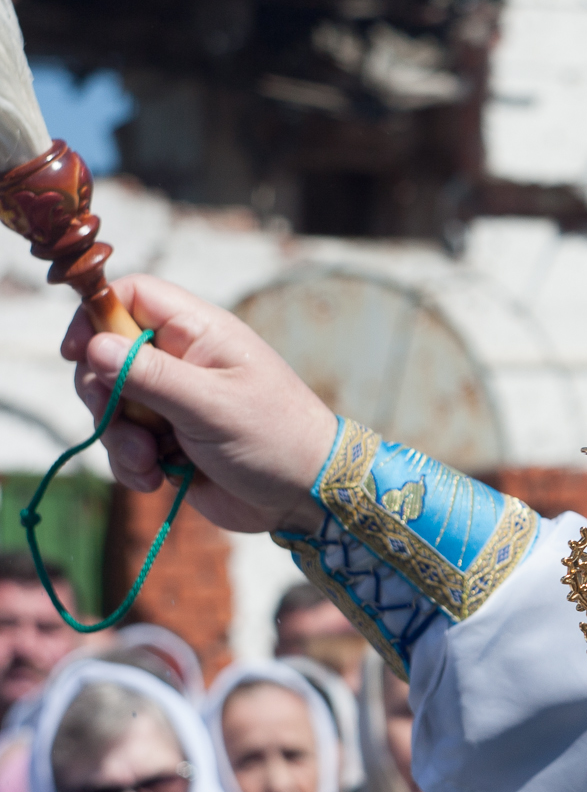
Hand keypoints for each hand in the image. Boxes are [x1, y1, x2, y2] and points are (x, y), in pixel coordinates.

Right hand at [60, 275, 334, 534]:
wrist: (304, 495)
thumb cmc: (272, 437)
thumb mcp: (211, 404)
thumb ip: (150, 375)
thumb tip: (94, 344)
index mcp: (201, 334)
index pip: (133, 296)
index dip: (97, 314)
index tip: (77, 352)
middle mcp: (183, 361)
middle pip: (108, 354)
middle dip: (101, 390)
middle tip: (113, 415)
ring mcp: (174, 401)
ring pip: (112, 406)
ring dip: (119, 438)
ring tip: (152, 460)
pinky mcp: (168, 440)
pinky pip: (125, 444)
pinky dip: (132, 464)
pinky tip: (157, 480)